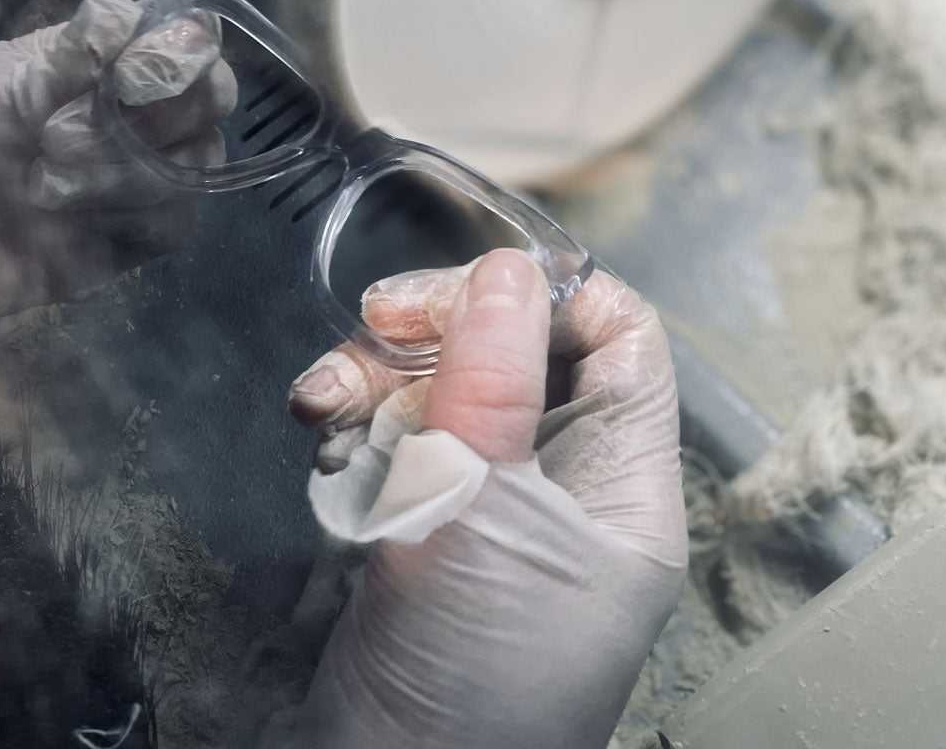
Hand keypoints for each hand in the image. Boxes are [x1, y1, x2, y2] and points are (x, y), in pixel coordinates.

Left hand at [0, 0, 235, 327]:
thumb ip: (63, 54)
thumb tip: (122, 24)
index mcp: (108, 55)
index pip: (187, 29)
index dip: (175, 49)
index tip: (124, 80)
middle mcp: (144, 107)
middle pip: (214, 91)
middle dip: (154, 115)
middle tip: (58, 138)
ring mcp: (153, 171)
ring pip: (201, 157)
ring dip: (123, 172)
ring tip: (42, 187)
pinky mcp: (145, 232)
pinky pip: (178, 218)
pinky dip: (128, 218)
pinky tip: (69, 224)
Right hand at [288, 249, 686, 748]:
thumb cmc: (470, 677)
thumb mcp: (486, 513)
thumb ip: (494, 383)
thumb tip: (507, 267)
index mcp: (620, 483)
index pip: (620, 341)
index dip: (555, 295)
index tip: (474, 285)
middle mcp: (563, 486)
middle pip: (520, 351)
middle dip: (443, 327)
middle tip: (376, 321)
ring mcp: (488, 506)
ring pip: (446, 389)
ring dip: (378, 377)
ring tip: (325, 402)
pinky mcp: (421, 527)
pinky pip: (395, 439)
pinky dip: (355, 425)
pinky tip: (324, 439)